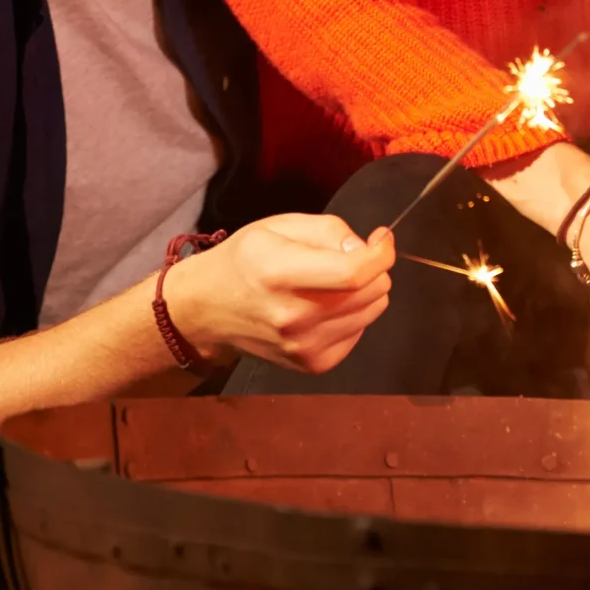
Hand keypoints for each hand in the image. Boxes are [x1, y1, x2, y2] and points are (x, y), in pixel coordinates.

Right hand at [163, 214, 392, 374]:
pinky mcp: (312, 364)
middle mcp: (292, 316)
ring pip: (372, 310)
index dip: (381, 253)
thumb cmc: (245, 260)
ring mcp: (302, 346)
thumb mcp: (280, 226)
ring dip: (362, 292)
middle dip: (371, 268)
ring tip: (330, 284)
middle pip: (371, 291)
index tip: (381, 240)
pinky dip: (352, 315)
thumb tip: (366, 248)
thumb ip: (330, 230)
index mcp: (280, 274)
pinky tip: (323, 307)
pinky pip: (360, 331)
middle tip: (346, 259)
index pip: (354, 272)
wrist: (208, 309)